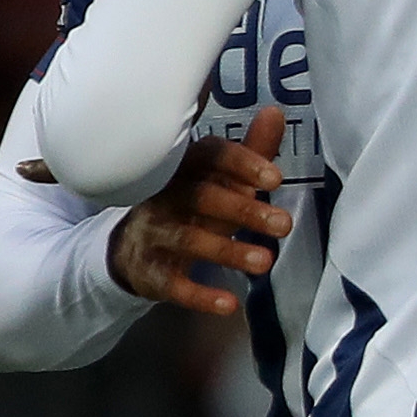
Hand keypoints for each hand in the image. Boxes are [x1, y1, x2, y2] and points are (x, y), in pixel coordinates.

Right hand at [102, 105, 288, 317]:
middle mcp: (163, 196)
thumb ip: (249, 153)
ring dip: (228, 251)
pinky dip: (199, 295)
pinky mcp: (149, 271)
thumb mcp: (217, 180)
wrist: (131, 248)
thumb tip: (276, 112)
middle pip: (202, 198)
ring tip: (265, 263)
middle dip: (244, 211)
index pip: (209, 157)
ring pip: (187, 239)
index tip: (275, 179)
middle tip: (285, 225)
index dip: (241, 164)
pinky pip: (172, 283)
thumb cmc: (188, 207)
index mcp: (182, 168)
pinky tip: (229, 304)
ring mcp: (152, 233)